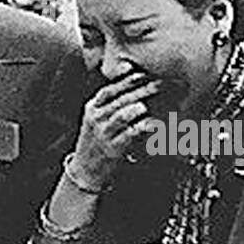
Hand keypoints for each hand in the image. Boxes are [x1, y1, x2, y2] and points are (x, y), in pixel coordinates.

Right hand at [67, 71, 161, 189]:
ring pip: (122, 115)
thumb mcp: (95, 119)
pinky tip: (154, 123)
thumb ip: (109, 104)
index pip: (109, 89)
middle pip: (120, 100)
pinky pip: (130, 134)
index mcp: (92, 108)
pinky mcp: (114, 148)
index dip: (126, 80)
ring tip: (151, 102)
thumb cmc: (96, 142)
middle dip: (140, 90)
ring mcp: (104, 133)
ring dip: (138, 107)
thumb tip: (133, 87)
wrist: (85, 170)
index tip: (143, 73)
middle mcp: (96, 119)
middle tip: (159, 83)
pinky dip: (143, 127)